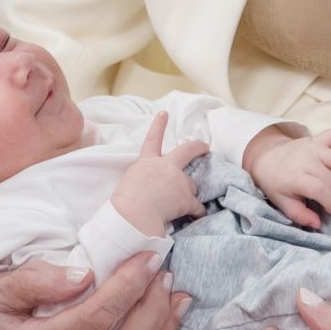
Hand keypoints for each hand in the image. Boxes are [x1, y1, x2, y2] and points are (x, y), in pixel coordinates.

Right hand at [112, 111, 208, 237]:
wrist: (134, 214)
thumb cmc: (125, 202)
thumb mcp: (131, 182)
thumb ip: (144, 179)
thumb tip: (152, 190)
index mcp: (147, 163)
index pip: (152, 140)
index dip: (158, 126)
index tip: (164, 113)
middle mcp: (166, 167)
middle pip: (186, 152)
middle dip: (198, 147)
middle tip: (205, 147)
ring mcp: (179, 182)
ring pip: (191, 186)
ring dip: (189, 194)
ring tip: (180, 206)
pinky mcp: (186, 198)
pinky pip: (197, 206)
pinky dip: (197, 212)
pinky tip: (197, 215)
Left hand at [246, 126, 330, 228]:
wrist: (265, 157)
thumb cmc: (275, 182)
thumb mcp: (281, 202)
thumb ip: (299, 214)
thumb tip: (317, 223)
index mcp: (294, 176)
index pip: (319, 190)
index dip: (330, 202)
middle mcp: (306, 160)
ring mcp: (313, 147)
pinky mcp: (318, 139)